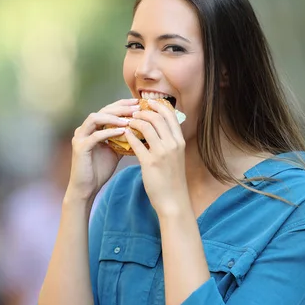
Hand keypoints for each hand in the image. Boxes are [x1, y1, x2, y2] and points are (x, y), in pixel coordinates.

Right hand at [67, 98, 139, 200]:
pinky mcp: (80, 147)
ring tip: (128, 120)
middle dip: (120, 108)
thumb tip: (142, 130)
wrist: (87, 187)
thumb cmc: (100, 169)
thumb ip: (124, 139)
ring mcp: (80, 137)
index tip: (138, 103)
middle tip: (136, 108)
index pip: (108, 109)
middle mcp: (84, 129)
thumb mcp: (115, 150)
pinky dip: (109, 132)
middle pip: (102, 110)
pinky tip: (122, 132)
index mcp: (93, 127)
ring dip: (113, 117)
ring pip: (95, 118)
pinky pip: (95, 135)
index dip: (123, 104)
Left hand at [125, 99, 188, 213]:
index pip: (170, 115)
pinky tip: (124, 134)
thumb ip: (169, 142)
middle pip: (157, 117)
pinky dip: (129, 135)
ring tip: (127, 122)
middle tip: (133, 112)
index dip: (158, 105)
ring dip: (134, 121)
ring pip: (146, 126)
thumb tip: (159, 128)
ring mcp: (162, 153)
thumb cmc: (173, 179)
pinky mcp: (150, 163)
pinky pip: (137, 143)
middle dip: (143, 111)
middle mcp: (173, 144)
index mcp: (180, 141)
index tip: (147, 104)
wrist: (173, 201)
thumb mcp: (176, 157)